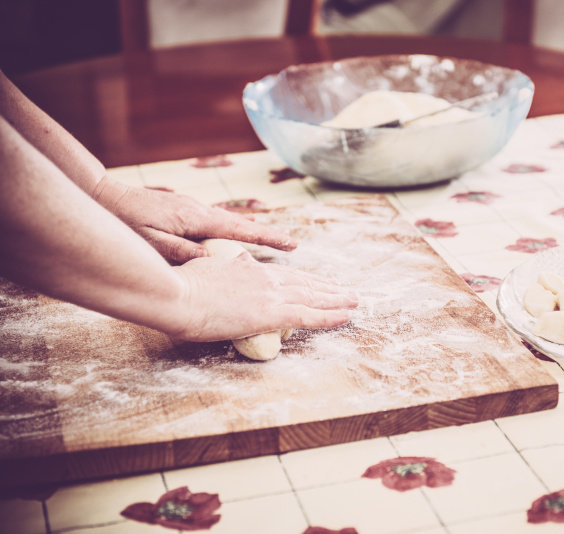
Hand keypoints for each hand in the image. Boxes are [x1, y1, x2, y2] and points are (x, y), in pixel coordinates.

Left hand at [92, 177, 296, 262]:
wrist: (102, 197)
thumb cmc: (124, 223)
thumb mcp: (153, 243)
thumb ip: (184, 252)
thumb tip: (214, 261)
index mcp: (196, 218)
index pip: (241, 230)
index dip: (268, 238)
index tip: (292, 245)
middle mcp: (199, 211)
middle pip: (240, 225)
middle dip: (266, 236)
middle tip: (291, 246)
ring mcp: (191, 210)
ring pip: (226, 225)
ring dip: (248, 235)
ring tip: (269, 246)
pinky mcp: (181, 212)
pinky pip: (213, 225)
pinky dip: (229, 234)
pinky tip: (230, 244)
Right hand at [169, 252, 357, 341]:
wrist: (174, 294)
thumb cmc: (181, 286)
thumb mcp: (207, 268)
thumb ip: (225, 268)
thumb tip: (232, 264)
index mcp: (250, 270)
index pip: (287, 275)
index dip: (307, 280)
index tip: (321, 282)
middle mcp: (266, 279)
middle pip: (306, 284)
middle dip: (328, 288)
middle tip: (347, 292)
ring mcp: (270, 295)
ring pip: (313, 297)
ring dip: (337, 300)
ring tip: (354, 301)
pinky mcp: (271, 314)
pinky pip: (309, 316)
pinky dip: (330, 316)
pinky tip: (346, 316)